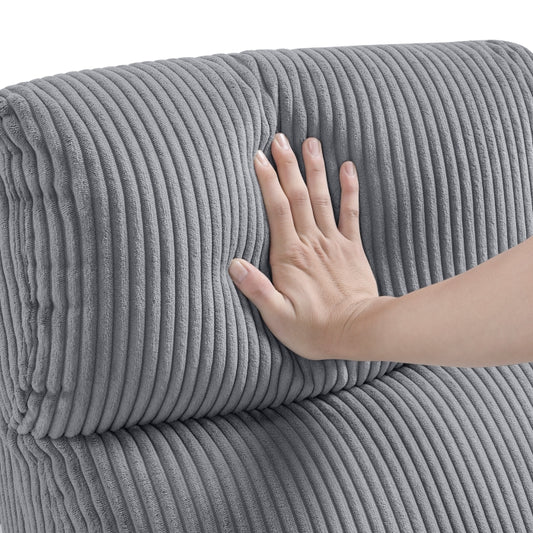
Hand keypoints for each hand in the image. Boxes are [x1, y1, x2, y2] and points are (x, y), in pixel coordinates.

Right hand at [229, 132, 383, 359]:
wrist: (358, 333)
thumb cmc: (314, 329)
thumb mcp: (277, 316)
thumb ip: (256, 289)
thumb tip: (233, 264)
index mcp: (289, 256)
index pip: (277, 209)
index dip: (267, 181)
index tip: (259, 156)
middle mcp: (310, 243)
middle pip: (298, 196)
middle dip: (288, 166)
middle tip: (281, 138)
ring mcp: (333, 243)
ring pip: (323, 199)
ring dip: (315, 170)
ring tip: (310, 142)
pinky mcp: (351, 249)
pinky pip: (351, 214)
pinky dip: (350, 190)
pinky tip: (348, 168)